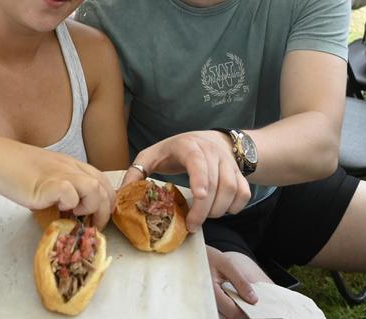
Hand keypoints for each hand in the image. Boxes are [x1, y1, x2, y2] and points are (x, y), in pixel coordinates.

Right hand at [0, 146, 115, 228]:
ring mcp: (59, 174)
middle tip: (95, 225)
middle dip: (104, 210)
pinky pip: (70, 193)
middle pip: (103, 186)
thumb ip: (60, 187)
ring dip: (91, 207)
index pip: (102, 179)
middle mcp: (69, 167)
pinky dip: (70, 203)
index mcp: (71, 164)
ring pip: (94, 188)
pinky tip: (58, 208)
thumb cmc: (13, 167)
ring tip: (78, 216)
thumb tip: (68, 209)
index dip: (107, 200)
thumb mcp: (45, 174)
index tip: (100, 216)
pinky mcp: (46, 184)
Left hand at [122, 131, 251, 231]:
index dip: (201, 180)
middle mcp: (212, 153)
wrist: (205, 139)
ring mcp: (228, 163)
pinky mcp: (239, 173)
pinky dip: (235, 207)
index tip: (198, 197)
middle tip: (192, 226)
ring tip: (204, 218)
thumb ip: (136, 172)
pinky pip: (244, 193)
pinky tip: (221, 211)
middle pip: (217, 183)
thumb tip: (121, 195)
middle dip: (205, 209)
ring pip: (232, 189)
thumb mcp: (151, 155)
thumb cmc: (174, 150)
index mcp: (189, 147)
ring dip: (219, 210)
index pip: (199, 163)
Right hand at [207, 246, 269, 318]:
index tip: (255, 306)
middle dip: (241, 311)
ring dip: (234, 309)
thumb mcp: (228, 265)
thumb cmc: (210, 257)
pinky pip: (219, 309)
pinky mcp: (205, 302)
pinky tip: (233, 298)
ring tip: (241, 298)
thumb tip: (253, 300)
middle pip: (228, 316)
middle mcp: (205, 300)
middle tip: (249, 302)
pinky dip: (229, 306)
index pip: (233, 311)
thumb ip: (241, 282)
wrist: (192, 254)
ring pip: (224, 314)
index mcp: (211, 291)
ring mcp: (204, 303)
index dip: (247, 311)